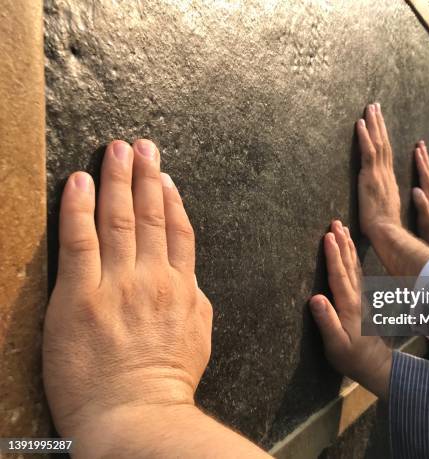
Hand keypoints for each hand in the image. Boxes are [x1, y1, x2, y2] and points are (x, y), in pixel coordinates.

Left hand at [43, 140, 212, 441]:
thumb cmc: (167, 382)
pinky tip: (79, 181)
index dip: (171, 200)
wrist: (138, 414)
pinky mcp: (80, 296)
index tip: (164, 176)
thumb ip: (195, 302)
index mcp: (182, 288)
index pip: (177, 232)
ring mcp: (117, 284)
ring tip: (116, 149)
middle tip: (140, 145)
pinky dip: (80, 207)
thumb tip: (189, 280)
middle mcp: (153, 278)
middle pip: (151, 216)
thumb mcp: (199, 337)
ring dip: (118, 179)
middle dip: (146, 175)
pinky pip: (80, 240)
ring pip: (119, 219)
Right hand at [309, 220, 391, 399]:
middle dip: (341, 242)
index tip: (327, 236)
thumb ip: (327, 322)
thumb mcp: (336, 345)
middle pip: (348, 264)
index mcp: (348, 305)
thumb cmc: (352, 358)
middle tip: (335, 222)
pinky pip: (356, 272)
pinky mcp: (361, 300)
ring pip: (354, 265)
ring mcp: (360, 297)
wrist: (376, 365)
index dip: (332, 255)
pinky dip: (352, 257)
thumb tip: (316, 299)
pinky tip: (349, 251)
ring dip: (347, 246)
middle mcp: (356, 297)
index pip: (339, 275)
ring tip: (342, 229)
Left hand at [356, 103, 401, 240]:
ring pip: (378, 142)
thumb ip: (380, 198)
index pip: (386, 154)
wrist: (387, 231)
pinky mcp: (371, 176)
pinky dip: (365, 136)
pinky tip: (360, 123)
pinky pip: (368, 151)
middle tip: (375, 107)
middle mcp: (386, 173)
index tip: (381, 124)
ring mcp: (379, 173)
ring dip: (373, 123)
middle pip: (384, 143)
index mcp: (389, 180)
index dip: (384, 137)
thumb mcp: (383, 209)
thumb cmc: (384, 226)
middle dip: (380, 124)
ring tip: (370, 107)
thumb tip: (375, 196)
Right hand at [412, 141, 428, 247]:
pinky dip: (425, 172)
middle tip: (420, 143)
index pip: (425, 176)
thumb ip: (422, 205)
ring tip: (421, 150)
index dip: (421, 162)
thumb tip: (416, 190)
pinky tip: (423, 169)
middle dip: (424, 157)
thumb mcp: (425, 219)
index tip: (417, 150)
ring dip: (425, 162)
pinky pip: (428, 181)